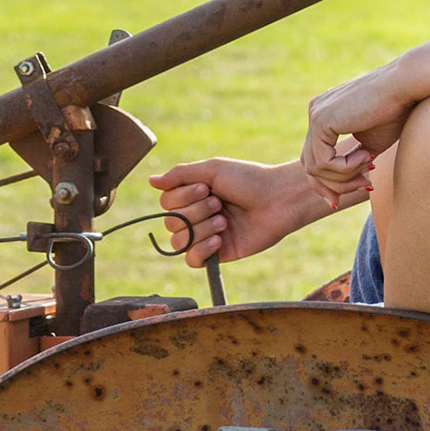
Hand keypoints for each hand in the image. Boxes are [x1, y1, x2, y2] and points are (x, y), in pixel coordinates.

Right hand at [149, 157, 360, 268]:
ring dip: (201, 229)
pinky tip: (219, 239)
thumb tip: (151, 180)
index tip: (206, 187)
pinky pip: (192, 261)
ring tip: (224, 220)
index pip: (165, 202)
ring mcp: (206, 235)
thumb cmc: (249, 179)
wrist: (278, 199)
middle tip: (219, 203)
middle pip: (170, 222)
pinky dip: (202, 250)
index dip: (182, 197)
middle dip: (195, 212)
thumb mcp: (213, 169)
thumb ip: (181, 174)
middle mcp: (197, 215)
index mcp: (194, 195)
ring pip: (179, 242)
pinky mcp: (218, 253)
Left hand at [304, 62, 415, 207]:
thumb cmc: (396, 112)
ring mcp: (316, 114)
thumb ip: (350, 162)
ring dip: (346, 176)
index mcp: (324, 114)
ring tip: (371, 164)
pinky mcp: (322, 120)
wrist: (406, 85)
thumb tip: (337, 191)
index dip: (326, 183)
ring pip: (316, 168)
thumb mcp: (368, 144)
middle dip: (335, 185)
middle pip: (309, 165)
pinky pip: (324, 162)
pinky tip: (368, 155)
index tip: (341, 199)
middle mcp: (315, 111)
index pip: (313, 157)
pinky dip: (347, 168)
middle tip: (365, 184)